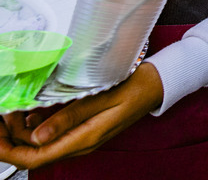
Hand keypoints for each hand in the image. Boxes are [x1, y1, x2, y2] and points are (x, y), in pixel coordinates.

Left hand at [0, 62, 161, 168]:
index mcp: (84, 139)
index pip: (35, 157)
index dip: (8, 152)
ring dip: (20, 130)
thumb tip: (36, 137)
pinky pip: (50, 134)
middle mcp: (79, 143)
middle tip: (1, 114)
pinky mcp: (80, 129)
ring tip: (12, 108)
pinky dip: (34, 125)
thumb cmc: (135, 87)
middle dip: (10, 138)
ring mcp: (80, 137)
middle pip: (33, 152)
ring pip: (39, 143)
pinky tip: (30, 110)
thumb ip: (69, 117)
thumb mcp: (101, 99)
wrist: (157, 85)